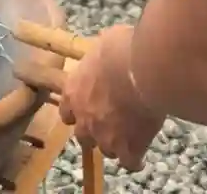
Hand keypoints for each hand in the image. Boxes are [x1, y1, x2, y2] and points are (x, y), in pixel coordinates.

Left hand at [59, 25, 164, 171]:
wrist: (140, 69)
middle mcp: (83, 118)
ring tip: (127, 136)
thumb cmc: (120, 50)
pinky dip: (134, 159)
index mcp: (73, 91)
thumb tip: (106, 52)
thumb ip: (99, 59)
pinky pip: (129, 162)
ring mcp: (104, 137)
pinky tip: (141, 155)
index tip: (85, 109)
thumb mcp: (102, 45)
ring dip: (114, 143)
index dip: (76, 111)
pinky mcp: (127, 148)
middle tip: (109, 122)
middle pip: (83, 135)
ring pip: (106, 150)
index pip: (66, 111)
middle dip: (95, 130)